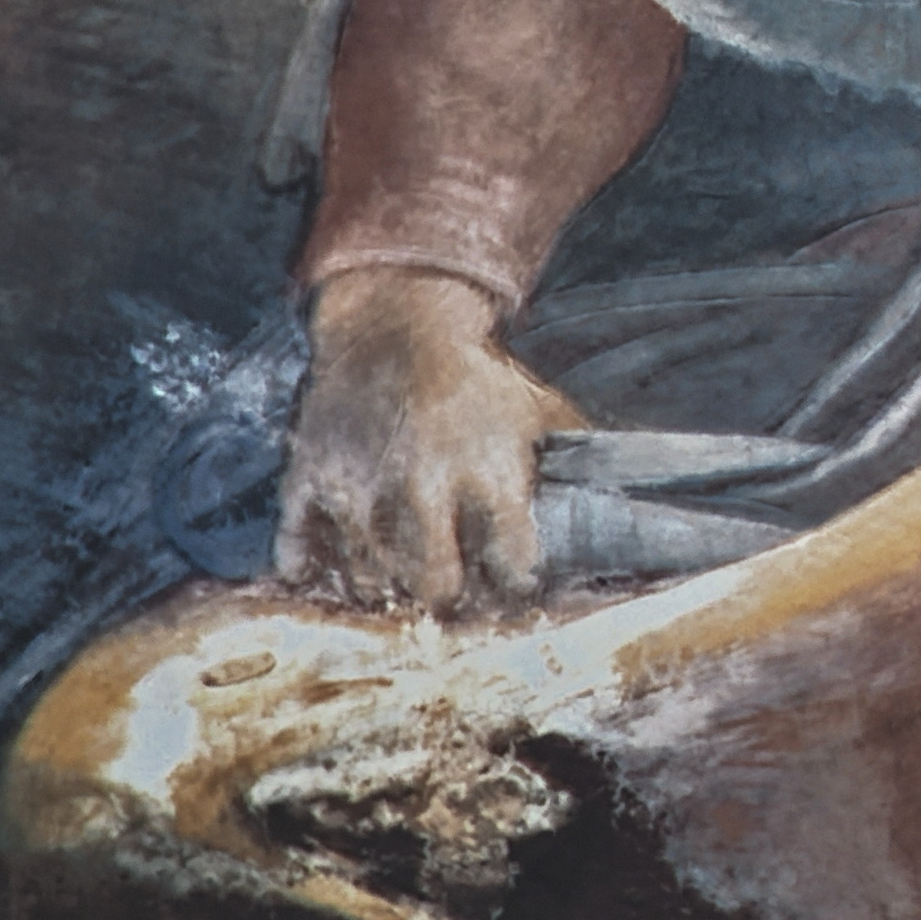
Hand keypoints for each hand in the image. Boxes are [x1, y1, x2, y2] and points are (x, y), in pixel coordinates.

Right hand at [278, 266, 573, 615]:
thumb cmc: (477, 377)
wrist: (396, 323)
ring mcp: (360, 487)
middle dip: (445, 596)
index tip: (510, 576)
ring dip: (386, 583)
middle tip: (448, 585)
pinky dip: (311, 567)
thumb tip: (623, 505)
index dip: (515, 580)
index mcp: (492, 474)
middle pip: (434, 588)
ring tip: (401, 565)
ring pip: (370, 580)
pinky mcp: (309, 479)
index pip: (513, 567)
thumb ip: (576, 462)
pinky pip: (297, 556)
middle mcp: (425, 487)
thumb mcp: (538, 411)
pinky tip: (336, 556)